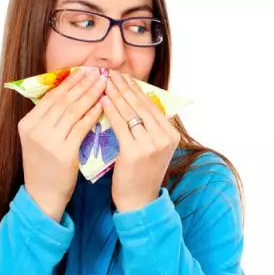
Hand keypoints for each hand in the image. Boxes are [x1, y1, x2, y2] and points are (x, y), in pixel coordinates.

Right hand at [17, 67, 105, 220]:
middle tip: (97, 71)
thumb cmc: (46, 168)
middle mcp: (35, 130)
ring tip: (104, 83)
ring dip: (90, 94)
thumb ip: (50, 120)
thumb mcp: (40, 140)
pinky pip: (81, 127)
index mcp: (27, 124)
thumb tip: (70, 96)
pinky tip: (103, 105)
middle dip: (82, 84)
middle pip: (63, 100)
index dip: (69, 82)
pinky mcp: (63, 153)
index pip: (52, 97)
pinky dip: (93, 114)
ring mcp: (48, 141)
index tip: (84, 71)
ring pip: (73, 111)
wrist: (43, 197)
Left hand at [100, 73, 180, 211]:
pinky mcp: (135, 152)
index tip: (123, 76)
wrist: (139, 202)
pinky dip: (110, 111)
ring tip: (104, 82)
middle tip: (110, 73)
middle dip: (124, 87)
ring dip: (115, 94)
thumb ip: (148, 127)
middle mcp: (165, 137)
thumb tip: (133, 100)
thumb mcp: (152, 148)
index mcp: (171, 134)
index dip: (136, 88)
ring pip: (130, 112)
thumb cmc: (141, 174)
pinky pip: (120, 125)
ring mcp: (152, 145)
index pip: (151, 105)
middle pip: (141, 105)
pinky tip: (101, 101)